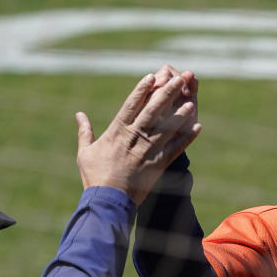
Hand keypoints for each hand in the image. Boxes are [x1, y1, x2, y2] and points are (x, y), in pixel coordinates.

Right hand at [75, 73, 200, 203]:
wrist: (108, 201)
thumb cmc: (95, 177)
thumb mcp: (85, 152)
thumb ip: (85, 132)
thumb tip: (79, 114)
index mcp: (117, 131)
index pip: (131, 104)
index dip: (142, 89)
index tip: (151, 76)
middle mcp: (135, 137)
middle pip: (153, 110)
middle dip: (166, 93)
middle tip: (178, 79)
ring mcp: (148, 150)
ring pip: (167, 127)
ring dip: (180, 114)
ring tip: (191, 102)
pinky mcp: (158, 164)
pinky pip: (176, 148)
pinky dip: (187, 138)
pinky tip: (197, 128)